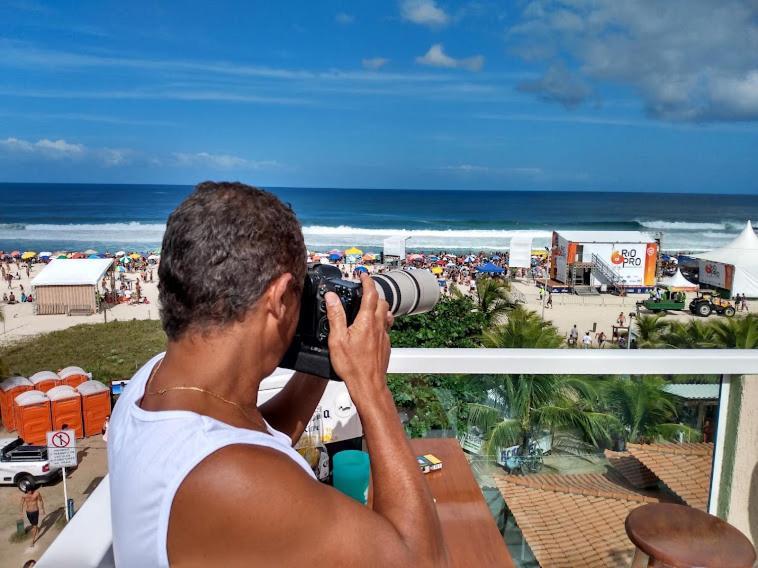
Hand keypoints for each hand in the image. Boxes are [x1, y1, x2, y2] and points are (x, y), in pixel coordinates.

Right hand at [325, 274, 392, 396]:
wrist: (368, 385)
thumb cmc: (353, 366)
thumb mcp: (337, 339)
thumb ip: (335, 316)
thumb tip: (332, 297)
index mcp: (366, 321)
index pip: (370, 293)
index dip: (367, 281)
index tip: (363, 275)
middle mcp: (378, 325)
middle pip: (381, 301)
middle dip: (373, 292)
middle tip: (364, 290)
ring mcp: (384, 335)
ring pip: (385, 314)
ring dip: (378, 306)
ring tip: (368, 306)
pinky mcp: (386, 345)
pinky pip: (385, 327)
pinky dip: (379, 321)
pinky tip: (371, 328)